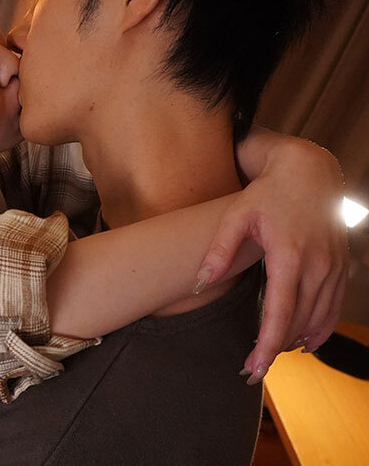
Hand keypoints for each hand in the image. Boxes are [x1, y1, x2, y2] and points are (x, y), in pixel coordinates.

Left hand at [197, 137, 347, 384]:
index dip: (268, 344)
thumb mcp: (236, 216)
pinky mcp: (341, 266)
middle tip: (252, 370)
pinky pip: (334, 306)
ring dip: (296, 341)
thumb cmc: (266, 195)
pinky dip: (321, 328)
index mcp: (290, 255)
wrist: (309, 173)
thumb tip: (202, 281)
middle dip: (276, 350)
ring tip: (271, 359)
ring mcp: (334, 266)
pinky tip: (305, 343)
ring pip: (319, 317)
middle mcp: (318, 265)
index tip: (253, 367)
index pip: (280, 311)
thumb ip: (219, 250)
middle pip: (299, 320)